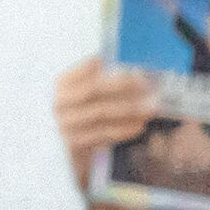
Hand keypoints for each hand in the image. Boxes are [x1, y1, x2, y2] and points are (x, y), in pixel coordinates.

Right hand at [50, 57, 155, 188]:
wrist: (61, 145)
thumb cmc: (77, 112)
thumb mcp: (78, 92)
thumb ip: (89, 76)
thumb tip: (110, 64)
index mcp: (60, 85)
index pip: (86, 73)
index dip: (110, 72)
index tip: (135, 72)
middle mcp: (59, 104)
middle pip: (94, 92)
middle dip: (123, 87)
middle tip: (147, 86)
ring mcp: (65, 124)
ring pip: (101, 114)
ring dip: (128, 110)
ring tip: (150, 108)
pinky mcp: (74, 143)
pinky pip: (102, 134)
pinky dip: (123, 130)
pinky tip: (139, 125)